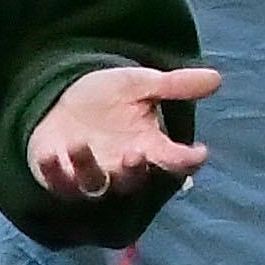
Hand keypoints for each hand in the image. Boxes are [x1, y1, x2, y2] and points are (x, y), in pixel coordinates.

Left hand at [25, 61, 224, 202]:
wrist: (64, 99)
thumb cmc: (107, 97)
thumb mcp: (140, 84)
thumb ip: (174, 86)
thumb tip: (216, 78)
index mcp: (148, 148)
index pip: (174, 161)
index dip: (187, 161)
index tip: (198, 153)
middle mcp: (121, 168)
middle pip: (132, 181)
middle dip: (133, 171)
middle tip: (135, 154)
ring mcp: (90, 176)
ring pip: (93, 186)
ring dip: (87, 168)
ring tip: (79, 143)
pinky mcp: (59, 177)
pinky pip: (57, 183)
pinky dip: (52, 172)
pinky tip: (49, 153)